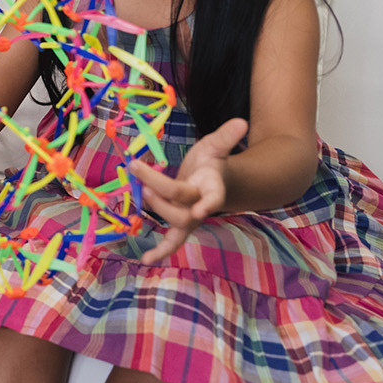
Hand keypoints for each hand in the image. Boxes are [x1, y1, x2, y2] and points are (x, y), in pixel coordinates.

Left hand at [128, 117, 247, 264]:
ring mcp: (191, 216)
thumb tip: (242, 121)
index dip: (209, 204)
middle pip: (183, 208)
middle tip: (141, 176)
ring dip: (157, 210)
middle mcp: (202, 205)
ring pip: (176, 223)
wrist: (215, 181)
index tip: (201, 209)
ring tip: (141, 192)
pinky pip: (172, 241)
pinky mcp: (180, 222)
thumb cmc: (213, 162)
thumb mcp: (216, 146)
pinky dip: (161, 251)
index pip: (214, 198)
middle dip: (162, 197)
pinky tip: (145, 261)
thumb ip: (226, 136)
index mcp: (214, 187)